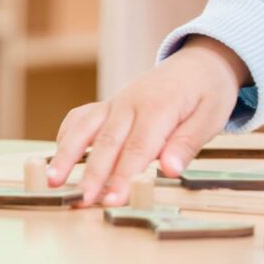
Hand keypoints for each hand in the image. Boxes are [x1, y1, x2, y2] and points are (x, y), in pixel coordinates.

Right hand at [47, 37, 249, 205]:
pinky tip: (57, 157)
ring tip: (52, 182)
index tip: (113, 201)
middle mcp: (131, 102)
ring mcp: (115, 102)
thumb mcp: (211, 116)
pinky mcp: (108, 105)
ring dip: (67, 155)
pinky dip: (67, 136)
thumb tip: (170, 171)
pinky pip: (81, 118)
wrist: (200, 62)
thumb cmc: (208, 93)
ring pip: (85, 129)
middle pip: (107, 143)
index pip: (138, 148)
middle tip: (83, 201)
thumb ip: (187, 143)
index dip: (123, 176)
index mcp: (159, 106)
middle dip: (93, 174)